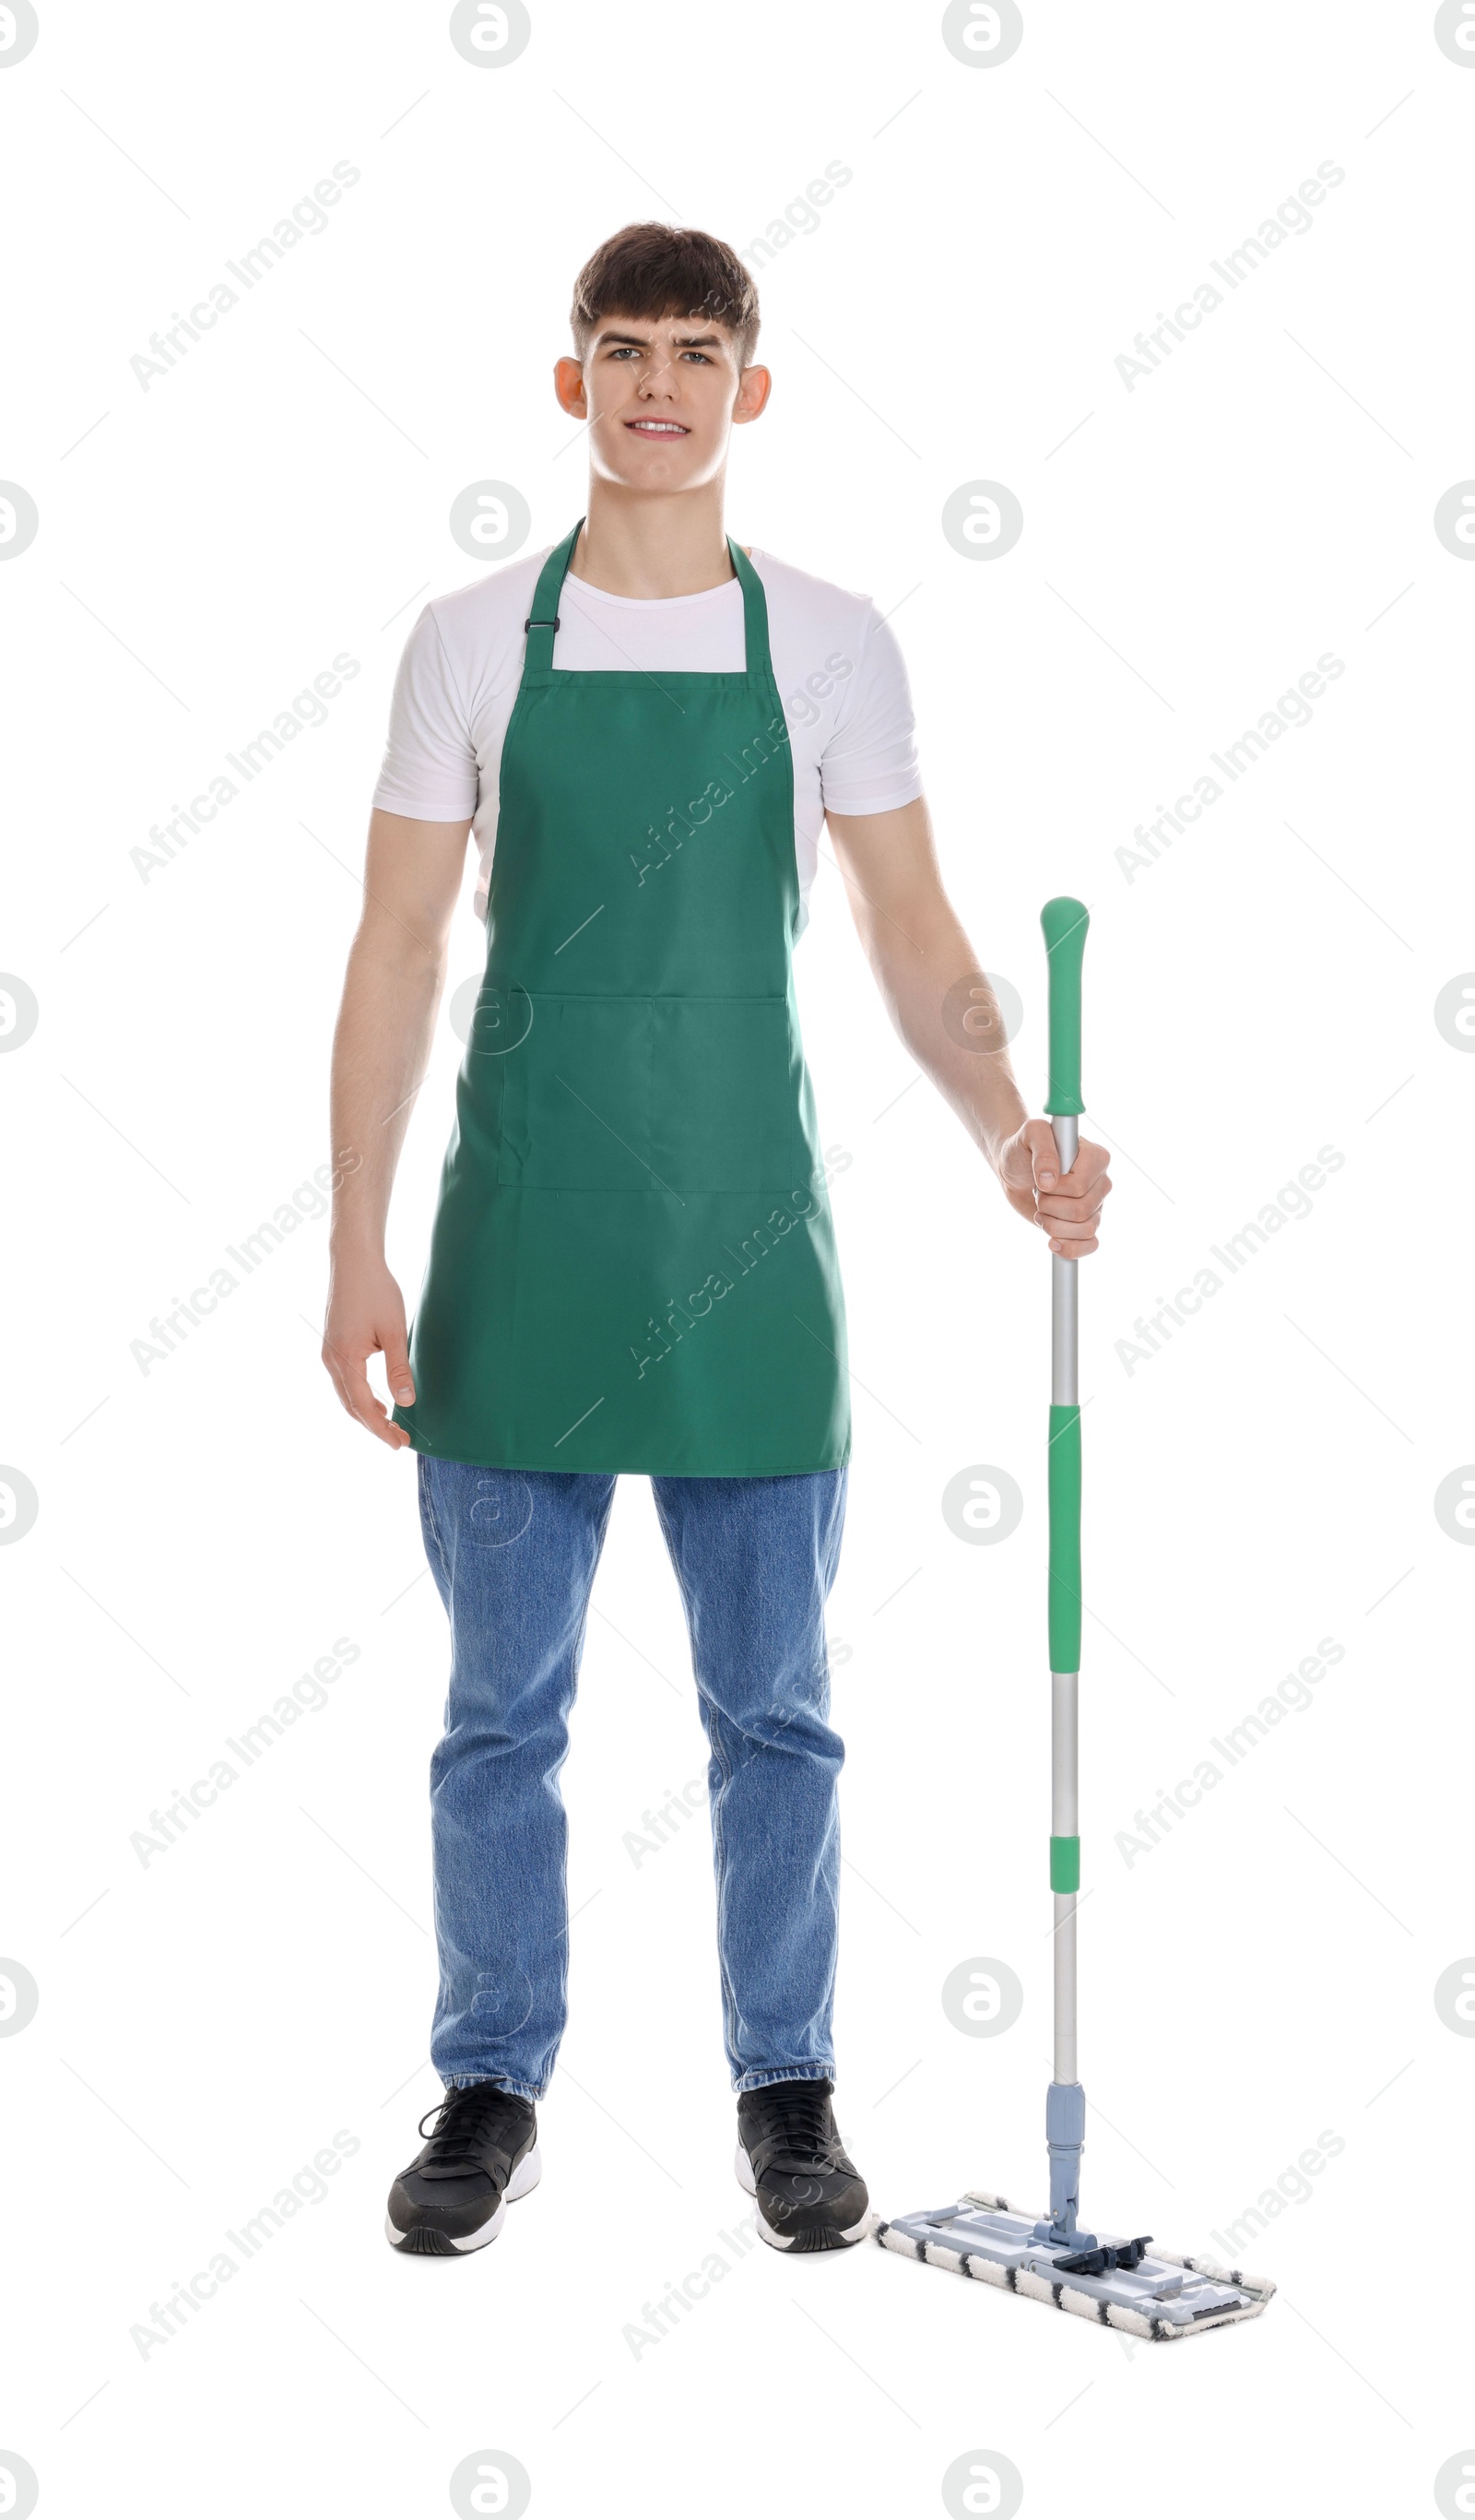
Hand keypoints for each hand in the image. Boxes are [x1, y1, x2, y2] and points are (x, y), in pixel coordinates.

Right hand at [322, 1251, 415, 1447]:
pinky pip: (344, 1381)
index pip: (363, 1407)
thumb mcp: (395, 1332)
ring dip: (366, 1412)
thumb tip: (406, 1403)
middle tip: (399, 1439)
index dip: (381, 1430)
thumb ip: (398, 1369)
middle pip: (351, 1406)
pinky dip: (359, 1396)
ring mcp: (328, 1353)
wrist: (353, 1262)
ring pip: (346, 1395)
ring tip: (390, 1424)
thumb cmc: (376, 1291)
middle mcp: (331, 1360)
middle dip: (374, 1426)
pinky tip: (376, 1399)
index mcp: (345, 1359)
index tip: (399, 1444)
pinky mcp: (332, 1345)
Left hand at [996, 1119, 1111, 1255]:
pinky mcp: (1085, 1224)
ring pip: (1085, 1229)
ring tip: (1042, 1210)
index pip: (1079, 1187)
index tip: (1042, 1179)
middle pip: (1081, 1210)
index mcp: (1096, 1156)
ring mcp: (1096, 1204)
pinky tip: (1052, 1242)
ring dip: (1053, 1225)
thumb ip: (1043, 1149)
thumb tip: (1050, 1181)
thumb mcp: (1030, 1134)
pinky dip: (1070, 1248)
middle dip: (1049, 1206)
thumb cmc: (1023, 1149)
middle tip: (1039, 1192)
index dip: (1055, 1189)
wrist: (1014, 1171)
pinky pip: (1091, 1245)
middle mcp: (1101, 1181)